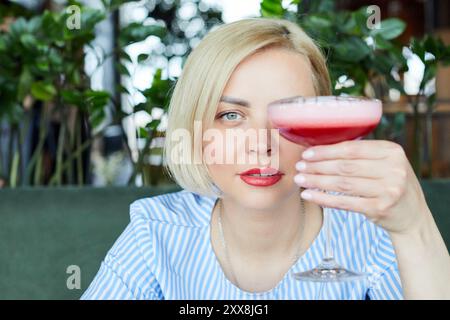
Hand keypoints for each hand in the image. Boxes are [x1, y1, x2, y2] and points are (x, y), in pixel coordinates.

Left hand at [294, 140, 429, 234]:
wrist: (412, 216)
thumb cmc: (390, 184)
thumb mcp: (385, 163)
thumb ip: (362, 155)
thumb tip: (320, 149)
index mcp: (392, 151)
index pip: (352, 149)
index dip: (326, 151)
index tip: (307, 153)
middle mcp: (393, 169)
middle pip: (345, 166)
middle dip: (318, 166)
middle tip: (299, 166)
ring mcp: (388, 190)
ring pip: (343, 184)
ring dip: (317, 181)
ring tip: (300, 179)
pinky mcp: (380, 208)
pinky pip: (345, 202)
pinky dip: (324, 199)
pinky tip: (309, 195)